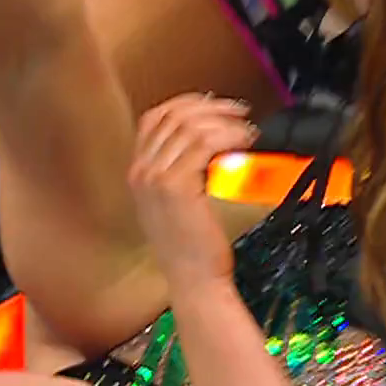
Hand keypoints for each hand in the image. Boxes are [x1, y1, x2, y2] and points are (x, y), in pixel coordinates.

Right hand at [126, 93, 258, 283]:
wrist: (194, 280)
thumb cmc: (194, 249)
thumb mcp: (180, 205)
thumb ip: (187, 172)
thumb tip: (219, 144)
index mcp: (139, 174)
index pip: (154, 119)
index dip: (186, 104)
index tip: (214, 106)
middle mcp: (141, 172)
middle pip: (172, 116)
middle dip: (210, 107)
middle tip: (238, 112)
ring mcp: (155, 178)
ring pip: (188, 126)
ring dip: (223, 121)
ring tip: (246, 130)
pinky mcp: (176, 186)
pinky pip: (203, 143)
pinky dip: (228, 135)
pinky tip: (244, 141)